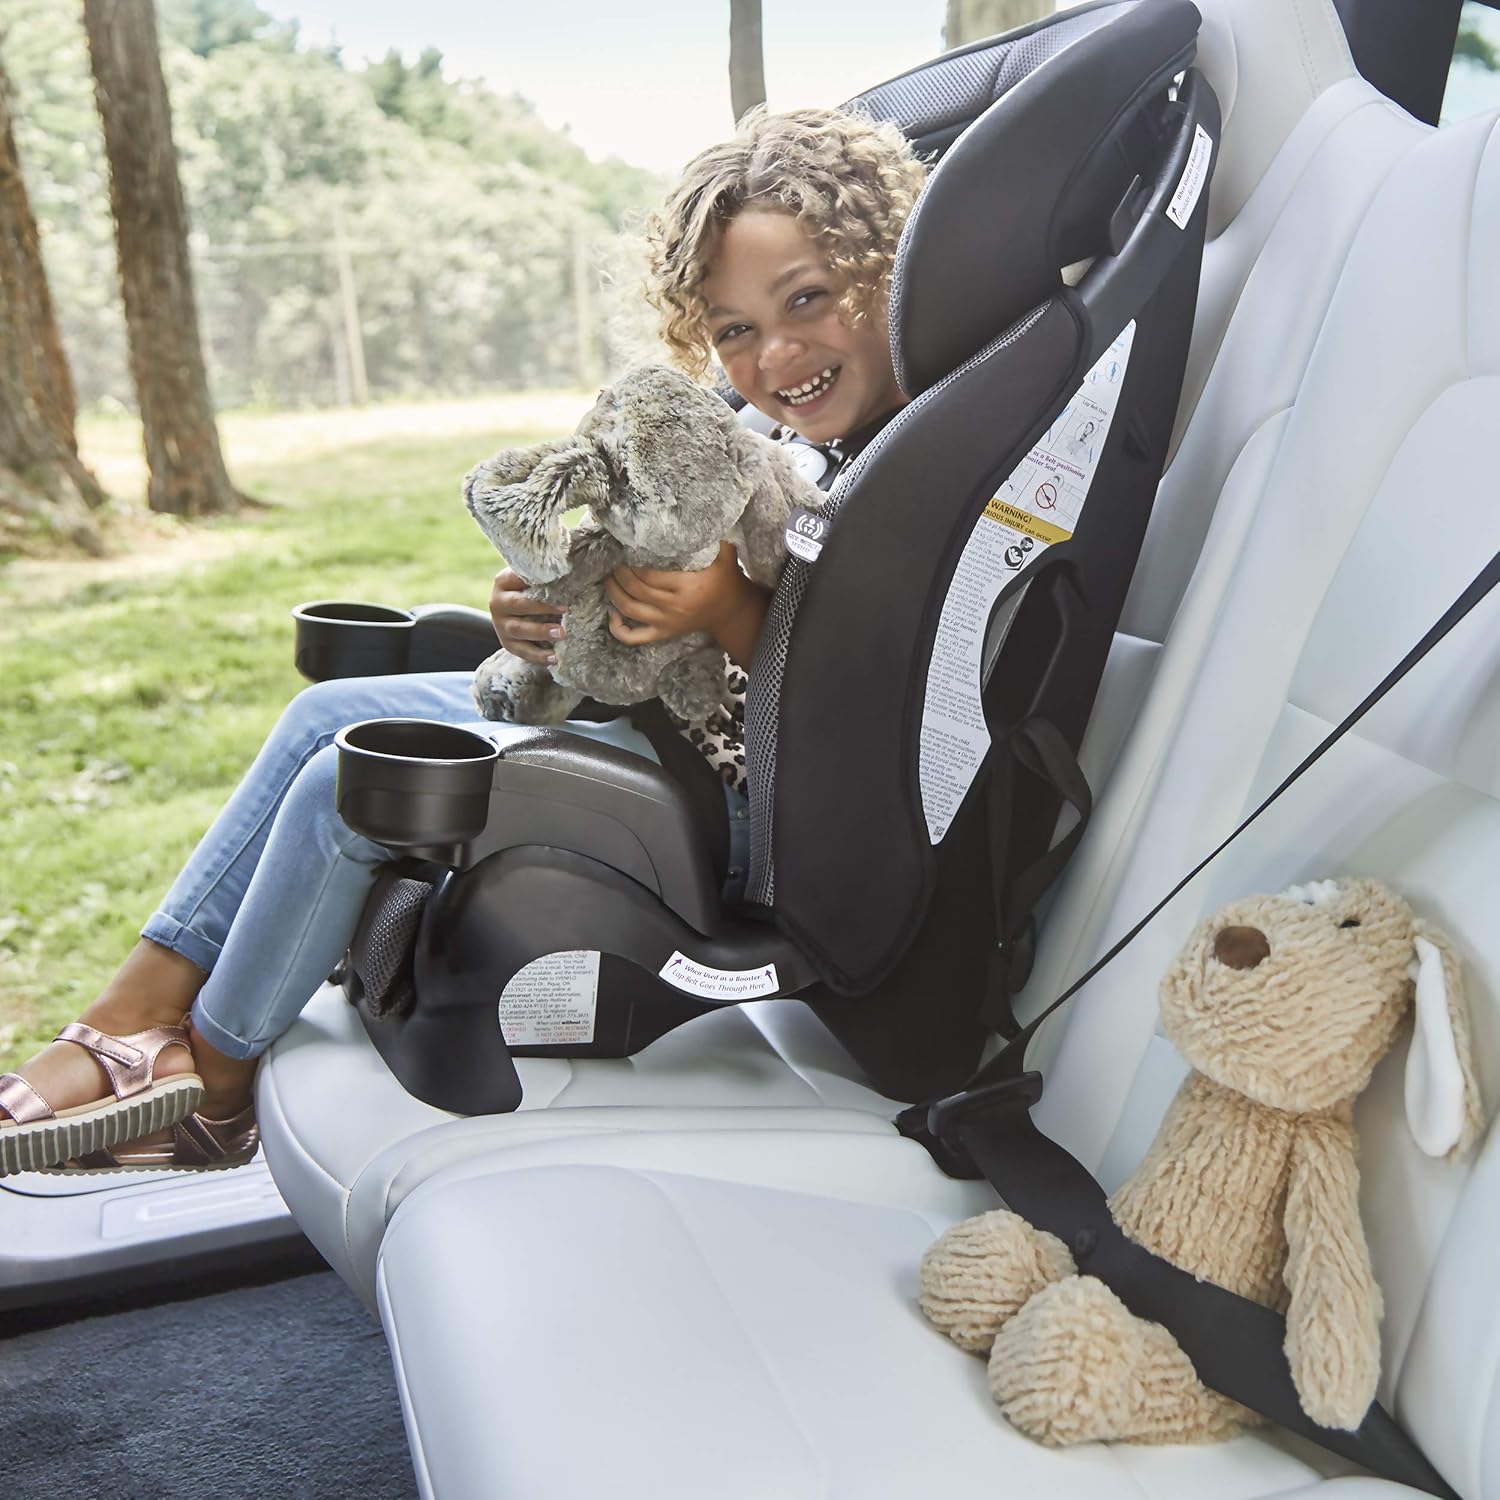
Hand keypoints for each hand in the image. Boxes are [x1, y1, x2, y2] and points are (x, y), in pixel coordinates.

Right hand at [488, 567, 564, 666]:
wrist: (516, 609)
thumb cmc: (533, 589)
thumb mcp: (533, 579)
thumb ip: (545, 576)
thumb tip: (574, 572)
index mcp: (503, 582)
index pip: (519, 579)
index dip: (539, 582)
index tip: (560, 584)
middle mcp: (498, 603)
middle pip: (519, 605)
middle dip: (543, 608)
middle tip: (565, 609)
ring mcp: (500, 625)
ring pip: (519, 629)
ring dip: (541, 632)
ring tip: (561, 634)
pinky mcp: (507, 643)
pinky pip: (522, 651)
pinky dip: (538, 656)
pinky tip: (554, 658)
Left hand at [605, 542, 760, 649]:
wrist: (732, 610)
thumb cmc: (725, 577)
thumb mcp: (723, 552)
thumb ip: (708, 534)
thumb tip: (692, 508)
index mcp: (688, 586)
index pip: (650, 573)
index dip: (633, 560)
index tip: (627, 546)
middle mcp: (675, 607)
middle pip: (636, 589)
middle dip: (620, 572)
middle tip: (614, 558)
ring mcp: (667, 623)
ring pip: (629, 609)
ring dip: (613, 592)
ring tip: (609, 576)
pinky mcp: (663, 634)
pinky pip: (634, 637)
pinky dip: (618, 628)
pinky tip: (611, 613)